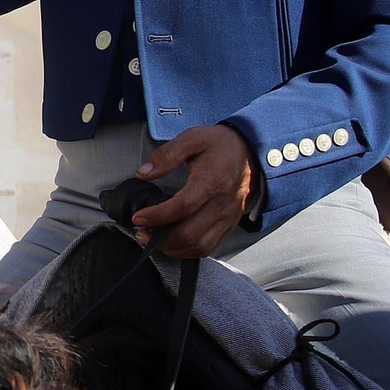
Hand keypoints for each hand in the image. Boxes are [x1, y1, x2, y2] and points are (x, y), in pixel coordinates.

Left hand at [131, 125, 254, 257]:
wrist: (251, 151)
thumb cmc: (221, 145)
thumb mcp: (193, 138)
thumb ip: (167, 155)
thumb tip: (144, 172)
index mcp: (211, 182)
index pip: (182, 207)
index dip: (157, 216)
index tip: (138, 218)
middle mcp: (222, 204)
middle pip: (190, 234)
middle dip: (161, 239)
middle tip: (140, 233)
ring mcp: (228, 217)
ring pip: (200, 246)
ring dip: (174, 249)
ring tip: (153, 240)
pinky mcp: (230, 224)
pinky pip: (210, 247)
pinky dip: (189, 251)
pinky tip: (173, 244)